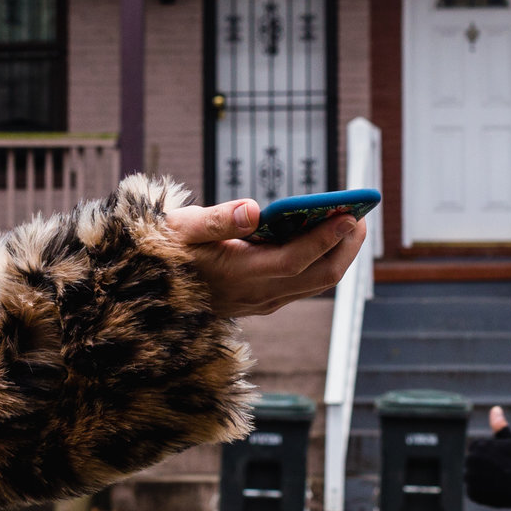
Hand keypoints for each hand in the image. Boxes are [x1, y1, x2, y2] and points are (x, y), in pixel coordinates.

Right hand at [173, 200, 364, 319]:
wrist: (149, 290)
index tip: (349, 214)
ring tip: (353, 223)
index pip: (294, 260)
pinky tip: (328, 237)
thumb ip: (217, 220)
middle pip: (318, 277)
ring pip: (315, 283)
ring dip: (339, 254)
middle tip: (362, 215)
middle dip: (345, 246)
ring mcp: (264, 301)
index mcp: (238, 274)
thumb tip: (254, 209)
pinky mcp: (265, 300)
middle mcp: (258, 294)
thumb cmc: (164, 251)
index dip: (324, 239)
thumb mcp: (180, 229)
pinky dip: (322, 260)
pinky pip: (304, 283)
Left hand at [466, 406, 510, 508]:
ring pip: (473, 477)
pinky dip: (483, 492)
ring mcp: (470, 478)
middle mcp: (470, 461)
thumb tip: (495, 409)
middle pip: (473, 464)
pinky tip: (495, 490)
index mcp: (477, 446)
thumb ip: (499, 425)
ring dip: (482, 479)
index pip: (476, 450)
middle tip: (500, 471)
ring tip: (498, 480)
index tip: (500, 460)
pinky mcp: (472, 493)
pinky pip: (474, 491)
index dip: (489, 456)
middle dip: (484, 467)